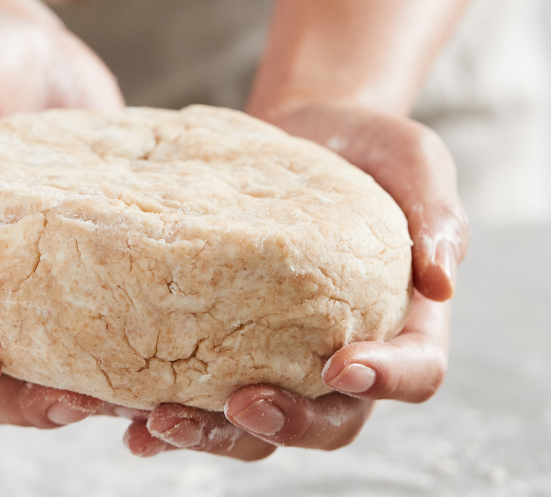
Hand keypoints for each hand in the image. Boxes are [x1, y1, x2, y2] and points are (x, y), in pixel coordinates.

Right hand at [0, 0, 123, 427]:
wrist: (15, 41)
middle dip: (23, 394)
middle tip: (80, 400)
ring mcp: (32, 264)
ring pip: (48, 349)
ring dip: (83, 380)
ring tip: (137, 391)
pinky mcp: (86, 248)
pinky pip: (102, 303)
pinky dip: (128, 334)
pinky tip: (174, 337)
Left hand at [123, 100, 468, 459]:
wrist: (303, 134)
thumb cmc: (367, 150)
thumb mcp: (413, 162)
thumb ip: (436, 211)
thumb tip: (442, 280)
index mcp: (402, 322)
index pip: (415, 372)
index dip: (385, 380)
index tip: (344, 365)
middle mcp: (340, 353)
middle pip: (327, 419)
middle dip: (286, 424)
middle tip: (241, 408)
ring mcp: (281, 354)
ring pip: (257, 421)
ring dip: (213, 434)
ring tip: (161, 424)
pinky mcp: (228, 340)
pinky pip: (203, 387)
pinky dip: (169, 408)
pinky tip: (125, 414)